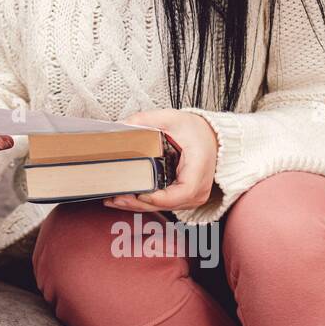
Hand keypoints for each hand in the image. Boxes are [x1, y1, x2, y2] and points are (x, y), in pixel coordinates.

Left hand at [103, 109, 219, 212]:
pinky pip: (163, 204)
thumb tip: (122, 125)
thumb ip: (146, 119)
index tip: (139, 194)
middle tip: (115, 198)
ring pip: (163, 207)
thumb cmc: (195, 130)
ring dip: (138, 205)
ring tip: (113, 199)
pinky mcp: (184, 198)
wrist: (211, 138)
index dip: (160, 198)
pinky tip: (125, 198)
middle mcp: (198, 188)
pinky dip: (144, 203)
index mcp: (199, 168)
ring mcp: (192, 196)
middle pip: (168, 204)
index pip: (183, 192)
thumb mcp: (172, 118)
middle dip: (139, 203)